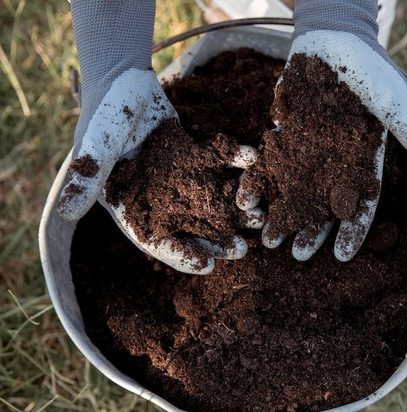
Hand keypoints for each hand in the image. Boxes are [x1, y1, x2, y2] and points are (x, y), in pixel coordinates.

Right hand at [56, 0, 251, 273]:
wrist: (122, 80)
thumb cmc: (103, 116)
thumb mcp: (94, 148)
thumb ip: (86, 178)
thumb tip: (65, 213)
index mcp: (134, 207)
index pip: (157, 242)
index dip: (181, 256)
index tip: (208, 265)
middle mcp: (161, 198)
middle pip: (191, 228)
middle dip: (217, 240)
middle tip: (242, 249)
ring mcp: (181, 178)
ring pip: (212, 200)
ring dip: (235, 209)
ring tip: (259, 217)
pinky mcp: (197, 155)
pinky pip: (221, 163)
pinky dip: (237, 162)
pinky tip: (254, 161)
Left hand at [237, 1, 406, 261]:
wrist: (333, 43)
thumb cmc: (368, 71)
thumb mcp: (393, 97)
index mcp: (363, 163)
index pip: (361, 204)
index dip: (353, 230)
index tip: (342, 255)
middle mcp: (334, 165)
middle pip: (323, 206)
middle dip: (311, 231)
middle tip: (296, 255)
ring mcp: (307, 153)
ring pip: (294, 192)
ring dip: (282, 215)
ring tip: (268, 238)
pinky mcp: (284, 138)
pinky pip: (269, 165)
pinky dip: (259, 181)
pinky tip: (246, 201)